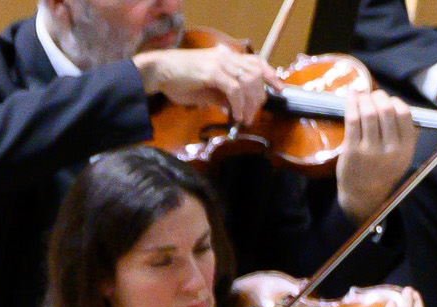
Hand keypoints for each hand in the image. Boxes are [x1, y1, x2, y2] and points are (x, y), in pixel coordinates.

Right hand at [134, 47, 278, 123]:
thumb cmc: (179, 80)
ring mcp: (219, 62)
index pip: (256, 61)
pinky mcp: (212, 71)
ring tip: (244, 118)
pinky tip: (235, 115)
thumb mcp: (207, 90)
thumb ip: (223, 96)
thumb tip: (237, 107)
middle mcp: (226, 56)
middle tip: (252, 115)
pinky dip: (238, 105)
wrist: (157, 72)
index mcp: (226, 57)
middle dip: (259, 98)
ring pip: (248, 82)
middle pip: (256, 75)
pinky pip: (234, 89)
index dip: (270, 74)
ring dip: (249, 104)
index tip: (279, 89)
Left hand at [335, 89, 417, 219]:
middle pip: (386, 110)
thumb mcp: (402, 158)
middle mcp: (391, 149)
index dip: (395, 102)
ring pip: (369, 112)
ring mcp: (371, 150)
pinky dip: (351, 103)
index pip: (404, 115)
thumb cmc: (383, 172)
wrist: (363, 195)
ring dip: (364, 98)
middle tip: (373, 96)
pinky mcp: (353, 150)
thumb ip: (407, 137)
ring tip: (361, 96)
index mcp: (406, 149)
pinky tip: (351, 95)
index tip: (389, 101)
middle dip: (379, 97)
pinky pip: (353, 119)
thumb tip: (405, 110)